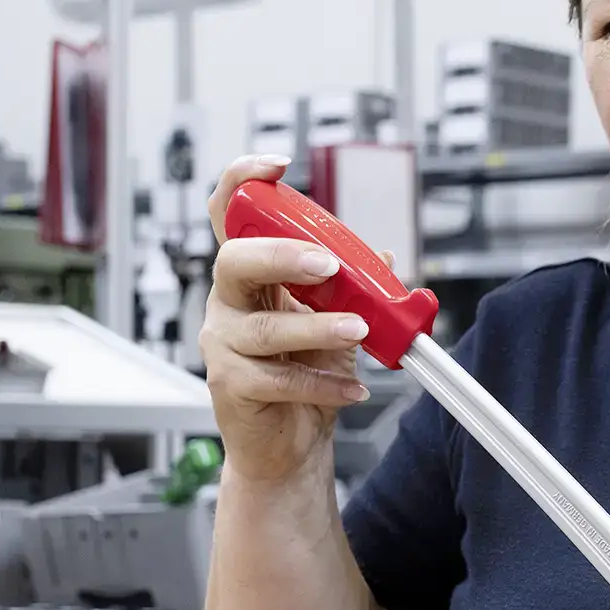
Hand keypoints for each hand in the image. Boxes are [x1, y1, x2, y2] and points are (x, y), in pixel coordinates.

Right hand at [200, 155, 373, 488]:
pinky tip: (353, 389)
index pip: (231, 214)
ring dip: (319, 327)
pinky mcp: (230, 385)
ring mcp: (223, 343)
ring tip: (358, 331)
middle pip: (236, 259)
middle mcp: (230, 302)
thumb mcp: (338, 323)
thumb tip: (385, 258)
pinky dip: (323, 384)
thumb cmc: (306, 378)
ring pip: (265, 327)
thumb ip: (355, 289)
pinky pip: (277, 379)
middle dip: (284, 256)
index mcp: (253, 273)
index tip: (278, 166)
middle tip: (330, 267)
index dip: (245, 181)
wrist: (291, 444)